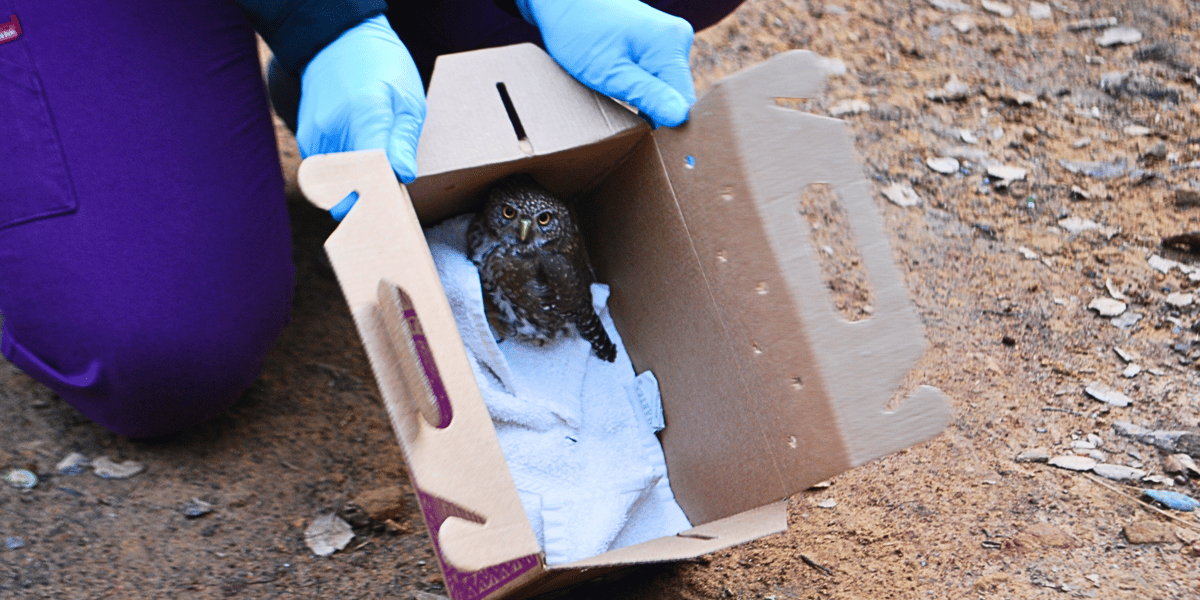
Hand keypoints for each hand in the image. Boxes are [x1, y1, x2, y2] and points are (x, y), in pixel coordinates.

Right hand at [297, 15, 425, 187]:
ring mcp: (315, 137)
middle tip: (389, 192)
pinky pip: (325, 176)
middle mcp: (333, 130)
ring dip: (355, 191)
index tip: (396, 202)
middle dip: (369, 201)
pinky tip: (359, 164)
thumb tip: (403, 175)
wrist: (339, 42)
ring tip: (376, 174)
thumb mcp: (408, 101)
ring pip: (334, 189)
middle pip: (349, 191)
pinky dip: (343, 179)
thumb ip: (403, 141)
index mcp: (366, 116)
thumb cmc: (382, 69)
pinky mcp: (306, 141)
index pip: (372, 177)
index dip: (384, 197)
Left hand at [517, 0, 695, 126]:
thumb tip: (680, 117)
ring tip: (620, 101)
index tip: (642, 137)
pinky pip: (660, 74)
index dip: (666, 126)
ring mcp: (670, 37)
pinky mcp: (659, 40)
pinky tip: (624, 89)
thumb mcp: (610, 72)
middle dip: (655, 112)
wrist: (563, 0)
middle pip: (677, 94)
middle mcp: (678, 37)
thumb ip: (647, 95)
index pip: (684, 103)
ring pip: (668, 86)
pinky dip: (644, 87)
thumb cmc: (578, 32)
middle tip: (626, 123)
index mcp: (671, 44)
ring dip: (648, 100)